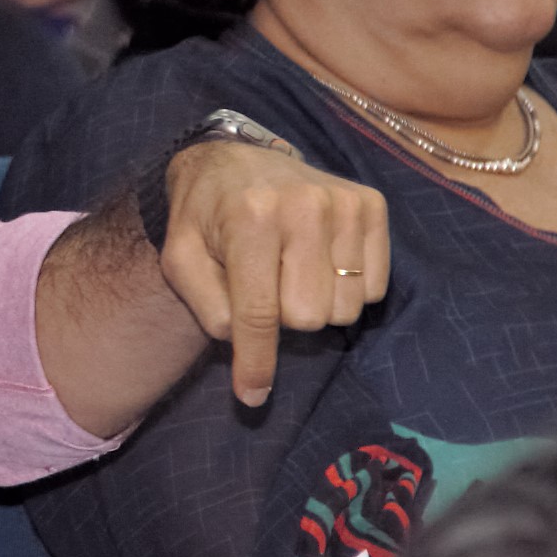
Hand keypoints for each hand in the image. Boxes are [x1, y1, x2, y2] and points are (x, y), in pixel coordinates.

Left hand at [154, 141, 389, 405]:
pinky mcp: (372, 204)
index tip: (252, 396)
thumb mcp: (180, 260)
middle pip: (309, 316)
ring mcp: (345, 202)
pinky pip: (375, 288)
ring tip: (290, 273)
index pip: (259, 312)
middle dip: (283, 319)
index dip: (256, 361)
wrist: (231, 160)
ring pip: (346, 307)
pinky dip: (347, 289)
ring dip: (316, 305)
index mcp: (250, 220)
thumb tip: (249, 356)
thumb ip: (210, 308)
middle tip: (264, 289)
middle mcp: (305, 206)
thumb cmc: (203, 218)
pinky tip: (319, 262)